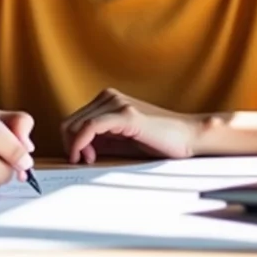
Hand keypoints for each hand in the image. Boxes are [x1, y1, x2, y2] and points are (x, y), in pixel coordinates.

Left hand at [61, 88, 200, 163]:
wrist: (186, 136)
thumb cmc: (158, 140)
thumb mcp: (121, 140)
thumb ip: (100, 140)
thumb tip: (76, 149)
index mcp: (108, 99)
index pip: (73, 119)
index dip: (70, 141)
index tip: (80, 157)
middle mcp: (110, 96)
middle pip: (70, 121)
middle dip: (71, 144)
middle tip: (86, 160)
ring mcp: (118, 103)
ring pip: (78, 124)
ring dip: (77, 146)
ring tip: (92, 159)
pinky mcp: (126, 115)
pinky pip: (91, 127)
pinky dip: (81, 142)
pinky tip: (88, 156)